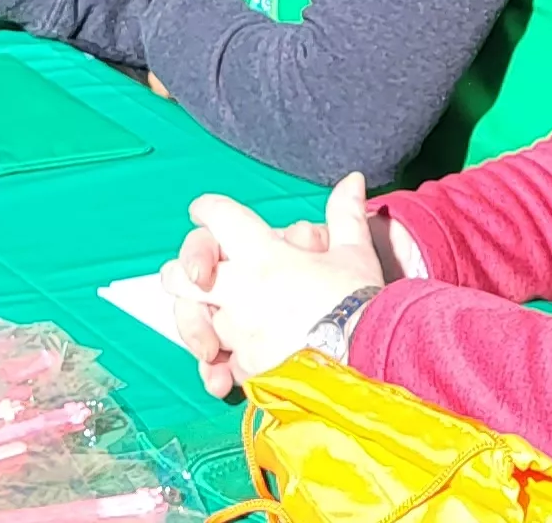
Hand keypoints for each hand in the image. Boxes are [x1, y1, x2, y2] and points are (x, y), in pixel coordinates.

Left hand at [163, 175, 389, 394]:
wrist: (371, 362)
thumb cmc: (361, 304)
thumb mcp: (355, 253)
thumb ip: (345, 214)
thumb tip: (353, 180)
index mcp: (263, 256)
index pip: (217, 218)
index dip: (208, 210)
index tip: (204, 211)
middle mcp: (241, 292)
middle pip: (180, 275)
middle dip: (184, 272)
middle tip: (200, 276)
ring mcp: (238, 333)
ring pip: (193, 324)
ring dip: (201, 324)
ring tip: (217, 324)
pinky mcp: (245, 368)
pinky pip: (218, 365)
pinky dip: (219, 366)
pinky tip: (225, 370)